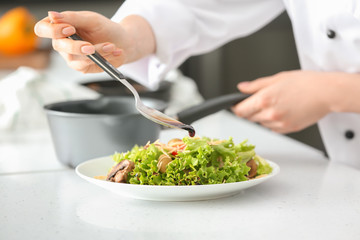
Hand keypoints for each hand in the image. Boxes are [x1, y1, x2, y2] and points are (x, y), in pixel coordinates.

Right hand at [34, 11, 154, 72]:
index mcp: (60, 28)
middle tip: (90, 46)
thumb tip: (52, 15)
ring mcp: (72, 57)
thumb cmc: (104, 29)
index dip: (52, 30)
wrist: (122, 41)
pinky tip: (114, 51)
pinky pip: (89, 65)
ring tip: (111, 46)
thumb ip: (72, 17)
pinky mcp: (84, 67)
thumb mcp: (91, 19)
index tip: (69, 29)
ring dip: (96, 52)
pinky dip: (104, 58)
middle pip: (58, 46)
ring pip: (76, 59)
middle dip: (76, 47)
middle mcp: (63, 44)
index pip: (42, 29)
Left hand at [232, 70, 332, 132]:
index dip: (236, 108)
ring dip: (262, 116)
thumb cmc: (306, 83)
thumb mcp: (277, 78)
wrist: (327, 93)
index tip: (235, 105)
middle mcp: (270, 114)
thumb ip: (256, 85)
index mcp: (264, 100)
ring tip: (276, 104)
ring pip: (261, 123)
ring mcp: (279, 124)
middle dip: (249, 110)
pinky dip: (272, 122)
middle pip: (249, 118)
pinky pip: (272, 128)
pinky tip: (282, 111)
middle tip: (259, 101)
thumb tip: (241, 88)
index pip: (240, 110)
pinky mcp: (287, 129)